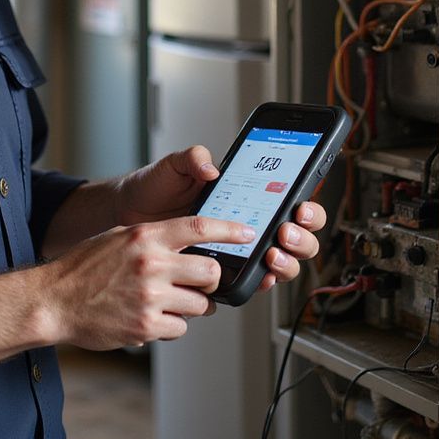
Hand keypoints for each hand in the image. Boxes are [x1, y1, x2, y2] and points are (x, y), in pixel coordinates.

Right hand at [37, 216, 254, 348]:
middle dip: (212, 281)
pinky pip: (180, 328)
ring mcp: (150, 296)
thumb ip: (153, 239)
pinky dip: (171, 326)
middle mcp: (151, 263)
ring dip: (191, 307)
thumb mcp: (118, 238)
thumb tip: (188, 243)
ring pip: (200, 305)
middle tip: (201, 284)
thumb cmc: (84, 268)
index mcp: (145, 236)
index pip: (199, 227)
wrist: (54, 300)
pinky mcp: (146, 326)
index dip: (229, 230)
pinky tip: (151, 318)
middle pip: (211, 271)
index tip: (247, 233)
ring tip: (168, 303)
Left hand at [112, 144, 327, 291]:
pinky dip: (261, 280)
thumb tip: (211, 167)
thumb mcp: (176, 165)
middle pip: (298, 236)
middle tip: (285, 232)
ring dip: (286, 262)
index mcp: (249, 194)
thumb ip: (194, 158)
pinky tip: (258, 276)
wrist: (130, 212)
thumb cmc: (156, 186)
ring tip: (271, 254)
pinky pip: (252, 280)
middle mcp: (250, 222)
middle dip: (302, 238)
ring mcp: (239, 249)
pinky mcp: (223, 269)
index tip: (300, 208)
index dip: (307, 207)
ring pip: (282, 262)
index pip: (292, 201)